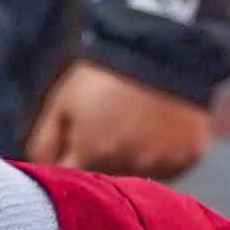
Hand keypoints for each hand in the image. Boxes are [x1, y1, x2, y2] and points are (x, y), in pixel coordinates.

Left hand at [23, 59, 210, 178]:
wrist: (160, 45)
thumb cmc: (102, 74)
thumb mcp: (61, 101)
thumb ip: (44, 143)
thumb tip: (40, 174)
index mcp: (92, 154)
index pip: (73, 184)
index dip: (71, 167)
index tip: (74, 149)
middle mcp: (129, 166)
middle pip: (108, 183)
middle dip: (101, 166)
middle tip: (106, 132)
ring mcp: (162, 163)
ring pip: (140, 179)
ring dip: (132, 164)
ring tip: (134, 131)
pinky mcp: (189, 156)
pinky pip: (171, 169)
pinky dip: (162, 158)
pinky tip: (158, 133)